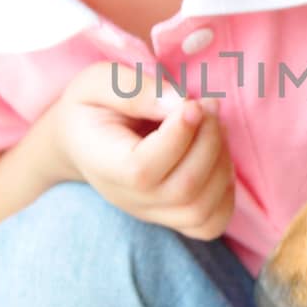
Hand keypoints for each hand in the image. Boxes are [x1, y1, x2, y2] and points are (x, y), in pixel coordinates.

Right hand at [56, 62, 235, 239]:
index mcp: (104, 164)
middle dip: (209, 141)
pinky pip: (211, 224)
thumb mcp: (99, 82)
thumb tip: (181, 102)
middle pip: (182, 190)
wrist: (80, 139)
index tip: (192, 104)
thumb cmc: (92, 106)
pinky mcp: (171, 216)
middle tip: (208, 104)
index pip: (144, 170)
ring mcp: (151, 212)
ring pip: (201, 209)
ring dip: (221, 162)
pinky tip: (217, 155)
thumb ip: (135, 90)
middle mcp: (127, 198)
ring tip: (213, 125)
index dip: (178, 138)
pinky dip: (226, 192)